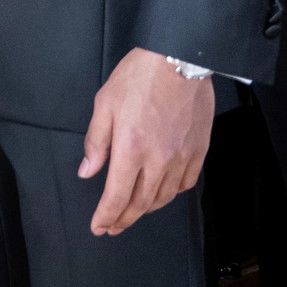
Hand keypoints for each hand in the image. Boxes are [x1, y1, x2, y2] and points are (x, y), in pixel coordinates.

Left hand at [79, 47, 214, 235]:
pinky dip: (171, 194)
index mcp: (130, 148)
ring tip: (133, 212)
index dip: (106, 216)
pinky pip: (185, 183)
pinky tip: (162, 193)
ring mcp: (181, 157)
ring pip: (164, 197)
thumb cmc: (138, 77)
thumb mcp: (104, 105)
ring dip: (146, 209)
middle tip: (112, 227)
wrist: (178, 59)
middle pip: (141, 203)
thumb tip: (88, 172)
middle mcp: (158, 159)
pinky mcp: (198, 151)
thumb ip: (96, 143)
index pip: (116, 196)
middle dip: (123, 219)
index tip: (98, 227)